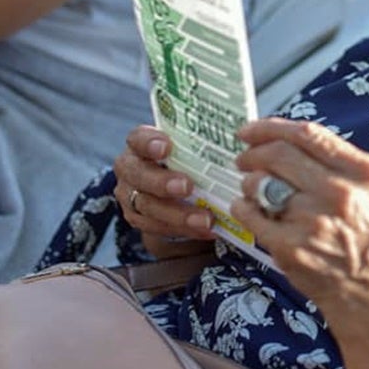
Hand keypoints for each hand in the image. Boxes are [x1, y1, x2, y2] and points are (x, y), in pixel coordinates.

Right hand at [114, 125, 215, 242]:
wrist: (170, 184)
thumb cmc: (185, 156)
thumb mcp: (188, 145)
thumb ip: (201, 142)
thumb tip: (239, 140)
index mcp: (139, 143)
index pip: (137, 138)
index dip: (149, 142)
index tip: (166, 147)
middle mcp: (129, 168)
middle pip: (139, 175)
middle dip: (163, 182)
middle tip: (187, 187)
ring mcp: (129, 195)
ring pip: (147, 206)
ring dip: (178, 214)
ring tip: (206, 219)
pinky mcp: (137, 218)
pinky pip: (156, 227)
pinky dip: (183, 230)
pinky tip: (206, 231)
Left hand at [230, 118, 368, 316]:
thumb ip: (335, 164)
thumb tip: (284, 141)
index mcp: (363, 172)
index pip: (308, 134)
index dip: (271, 127)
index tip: (250, 130)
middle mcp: (341, 192)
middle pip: (279, 154)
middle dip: (252, 153)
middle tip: (244, 159)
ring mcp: (314, 221)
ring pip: (260, 184)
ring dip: (248, 183)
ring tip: (254, 192)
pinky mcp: (292, 248)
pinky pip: (252, 216)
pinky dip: (243, 208)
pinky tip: (248, 209)